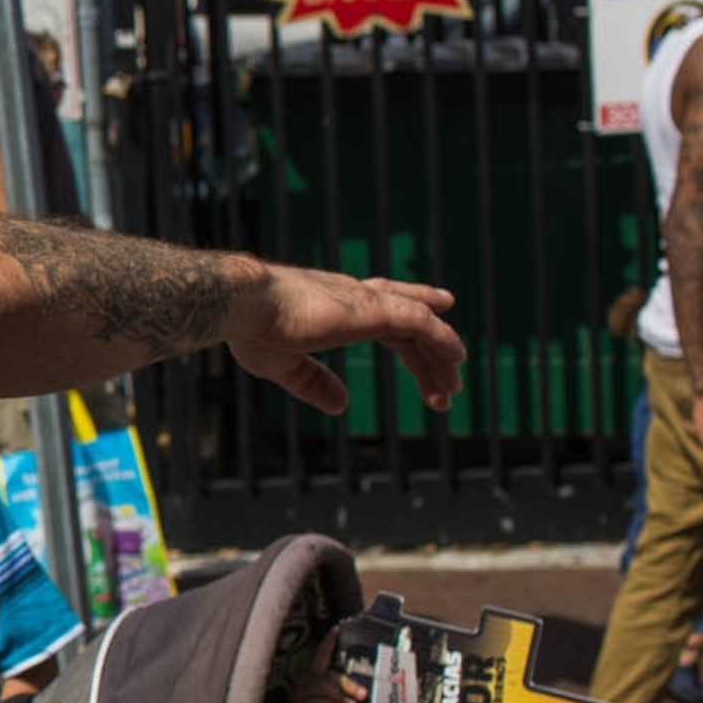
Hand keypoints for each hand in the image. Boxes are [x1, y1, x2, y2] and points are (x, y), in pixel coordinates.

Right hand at [227, 267, 462, 416]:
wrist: (245, 304)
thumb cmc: (253, 329)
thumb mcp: (284, 365)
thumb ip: (314, 383)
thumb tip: (341, 406)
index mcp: (334, 305)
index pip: (384, 309)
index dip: (411, 320)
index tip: (438, 321)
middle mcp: (355, 296)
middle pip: (408, 320)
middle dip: (430, 350)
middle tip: (448, 383)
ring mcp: (367, 302)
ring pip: (422, 323)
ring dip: (442, 354)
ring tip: (454, 385)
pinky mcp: (374, 311)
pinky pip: (423, 325)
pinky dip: (443, 341)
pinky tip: (456, 360)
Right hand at [290, 631, 366, 702]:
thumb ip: (346, 694)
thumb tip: (367, 691)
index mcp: (313, 679)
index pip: (320, 656)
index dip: (327, 643)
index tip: (337, 629)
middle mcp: (303, 684)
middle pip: (324, 675)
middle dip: (346, 683)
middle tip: (363, 693)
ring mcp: (299, 697)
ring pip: (322, 688)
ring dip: (341, 697)